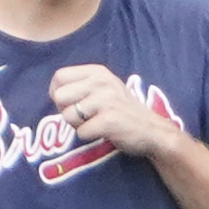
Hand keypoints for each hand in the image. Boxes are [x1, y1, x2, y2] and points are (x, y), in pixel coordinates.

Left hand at [51, 56, 185, 155]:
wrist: (153, 131)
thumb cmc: (123, 112)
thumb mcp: (105, 88)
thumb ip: (82, 85)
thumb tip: (54, 93)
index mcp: (97, 72)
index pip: (59, 77)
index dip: (57, 93)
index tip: (70, 104)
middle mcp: (100, 82)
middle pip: (59, 97)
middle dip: (66, 111)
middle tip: (84, 118)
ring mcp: (105, 100)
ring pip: (68, 116)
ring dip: (78, 126)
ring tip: (96, 124)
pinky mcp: (109, 121)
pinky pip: (82, 132)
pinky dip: (89, 137)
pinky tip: (103, 133)